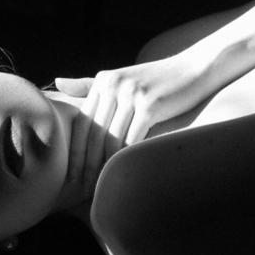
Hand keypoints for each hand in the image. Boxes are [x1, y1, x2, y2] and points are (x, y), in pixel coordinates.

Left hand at [55, 54, 208, 184]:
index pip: (81, 121)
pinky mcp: (150, 103)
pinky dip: (125, 157)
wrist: (197, 68)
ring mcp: (131, 93)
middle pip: (93, 132)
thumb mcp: (121, 79)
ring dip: (104, 164)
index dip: (75, 149)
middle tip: (81, 186)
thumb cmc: (157, 80)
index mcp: (103, 80)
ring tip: (99, 184)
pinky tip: (122, 172)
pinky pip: (132, 137)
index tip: (70, 173)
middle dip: (86, 162)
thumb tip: (56, 82)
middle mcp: (113, 84)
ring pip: (111, 137)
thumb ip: (89, 84)